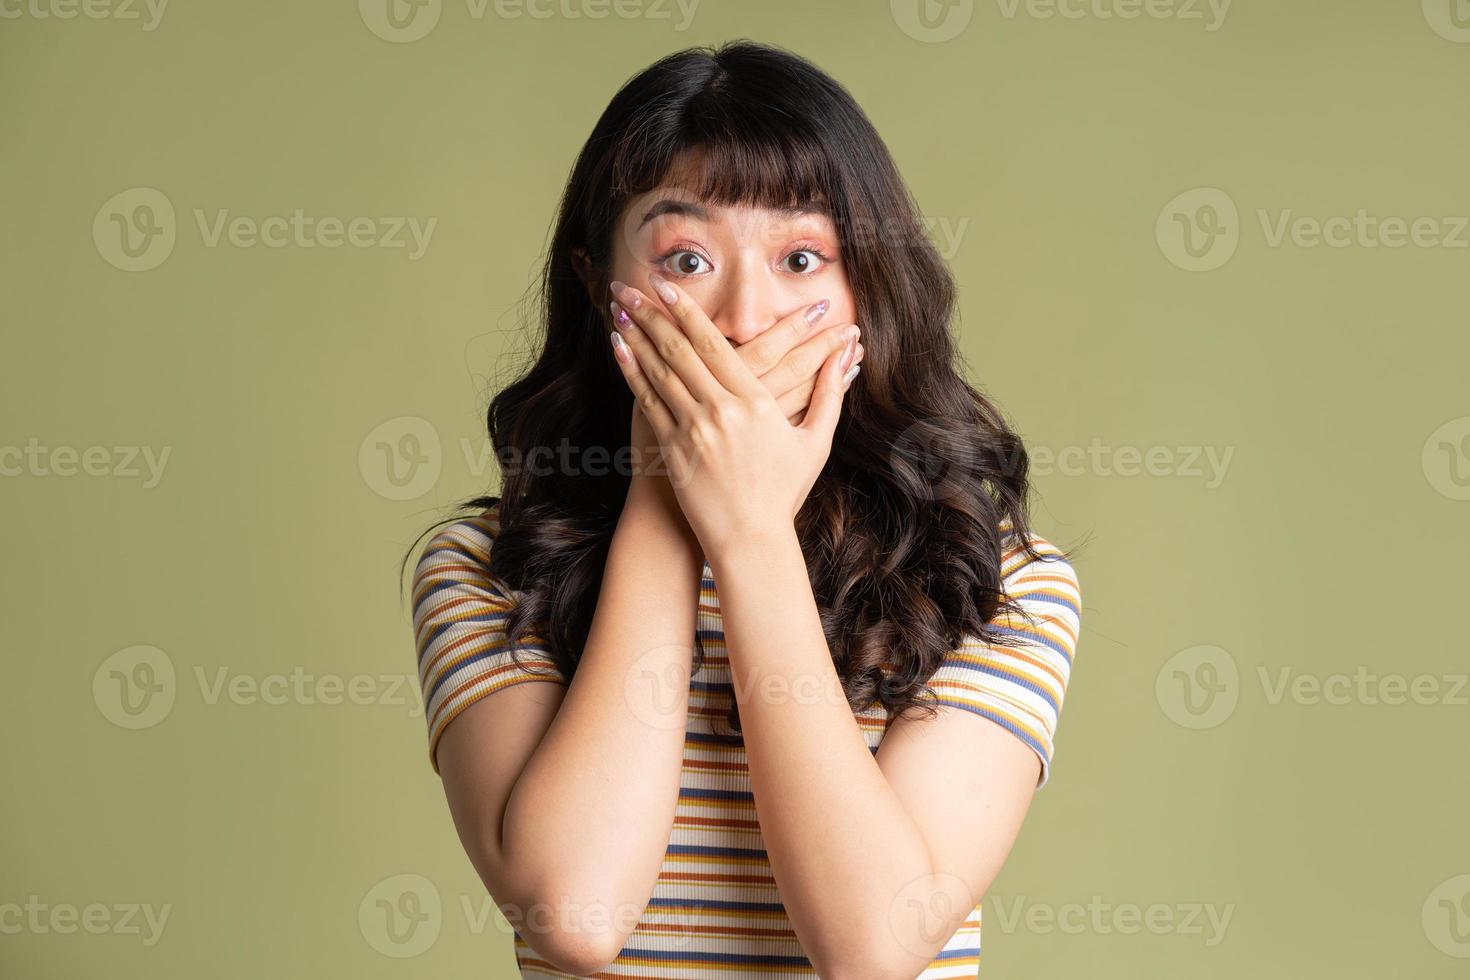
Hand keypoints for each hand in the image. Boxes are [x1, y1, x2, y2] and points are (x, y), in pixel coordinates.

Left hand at [605, 272, 860, 556]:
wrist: (750, 541)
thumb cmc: (784, 492)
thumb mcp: (815, 442)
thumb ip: (830, 395)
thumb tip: (848, 356)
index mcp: (757, 404)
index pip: (716, 346)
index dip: (689, 314)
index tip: (670, 288)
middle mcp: (721, 412)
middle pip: (681, 351)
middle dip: (653, 314)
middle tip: (633, 286)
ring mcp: (693, 431)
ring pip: (659, 372)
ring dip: (637, 336)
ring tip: (620, 309)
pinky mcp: (673, 452)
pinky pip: (648, 403)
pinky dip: (633, 373)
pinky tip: (620, 349)